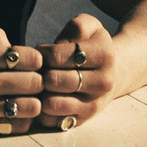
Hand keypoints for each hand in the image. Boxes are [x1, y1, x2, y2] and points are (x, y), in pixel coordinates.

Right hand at [0, 27, 42, 134]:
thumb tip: (18, 47)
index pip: (30, 57)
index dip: (35, 59)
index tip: (28, 62)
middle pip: (35, 82)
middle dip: (37, 78)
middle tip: (29, 79)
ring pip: (32, 106)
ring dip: (33, 100)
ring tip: (23, 96)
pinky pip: (20, 126)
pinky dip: (23, 118)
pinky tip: (14, 110)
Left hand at [35, 13, 116, 129]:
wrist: (111, 72)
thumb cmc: (91, 44)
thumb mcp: (89, 25)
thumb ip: (76, 27)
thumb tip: (57, 47)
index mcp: (104, 56)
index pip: (61, 56)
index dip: (44, 52)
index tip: (41, 51)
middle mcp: (102, 83)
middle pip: (55, 80)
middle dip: (38, 73)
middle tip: (34, 69)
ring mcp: (93, 105)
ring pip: (53, 103)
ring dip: (37, 93)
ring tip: (35, 83)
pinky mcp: (82, 121)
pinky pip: (53, 121)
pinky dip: (39, 111)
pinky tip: (38, 98)